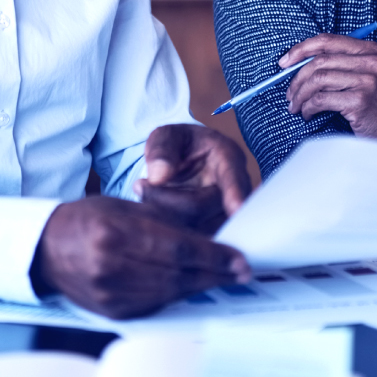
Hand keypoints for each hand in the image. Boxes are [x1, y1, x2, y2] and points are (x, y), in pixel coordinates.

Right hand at [30, 196, 250, 318]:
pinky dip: (176, 295)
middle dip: (214, 273)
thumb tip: (210, 237)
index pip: (177, 248)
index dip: (213, 256)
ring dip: (199, 286)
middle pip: (177, 274)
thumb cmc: (88, 220)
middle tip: (241, 271)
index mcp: (114, 233)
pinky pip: (155, 304)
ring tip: (222, 277)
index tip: (240, 260)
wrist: (47, 249)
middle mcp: (111, 266)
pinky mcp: (112, 311)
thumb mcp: (125, 207)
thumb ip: (166, 221)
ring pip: (169, 293)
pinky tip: (190, 285)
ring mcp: (110, 293)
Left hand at [136, 124, 250, 232]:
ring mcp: (225, 214)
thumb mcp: (166, 135)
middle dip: (165, 201)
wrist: (181, 162)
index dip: (235, 193)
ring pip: (195, 228)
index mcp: (228, 157)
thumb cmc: (178, 145)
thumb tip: (159, 176)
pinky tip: (153, 212)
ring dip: (164, 217)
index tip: (237, 208)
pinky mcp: (213, 232)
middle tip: (140, 186)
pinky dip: (168, 230)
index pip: (233, 178)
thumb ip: (162, 149)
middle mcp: (235, 188)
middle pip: (201, 208)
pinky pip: (192, 240)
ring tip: (145, 193)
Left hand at [279, 35, 376, 151]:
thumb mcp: (367, 77)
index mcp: (370, 50)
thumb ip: (341, 66)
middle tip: (289, 95)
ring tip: (296, 107)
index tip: (283, 63)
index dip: (300, 49)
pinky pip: (321, 99)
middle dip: (296, 78)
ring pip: (317, 79)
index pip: (327, 40)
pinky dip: (308, 107)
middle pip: (319, 61)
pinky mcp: (360, 100)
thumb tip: (297, 65)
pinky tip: (308, 114)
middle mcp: (370, 61)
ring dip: (300, 95)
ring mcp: (367, 80)